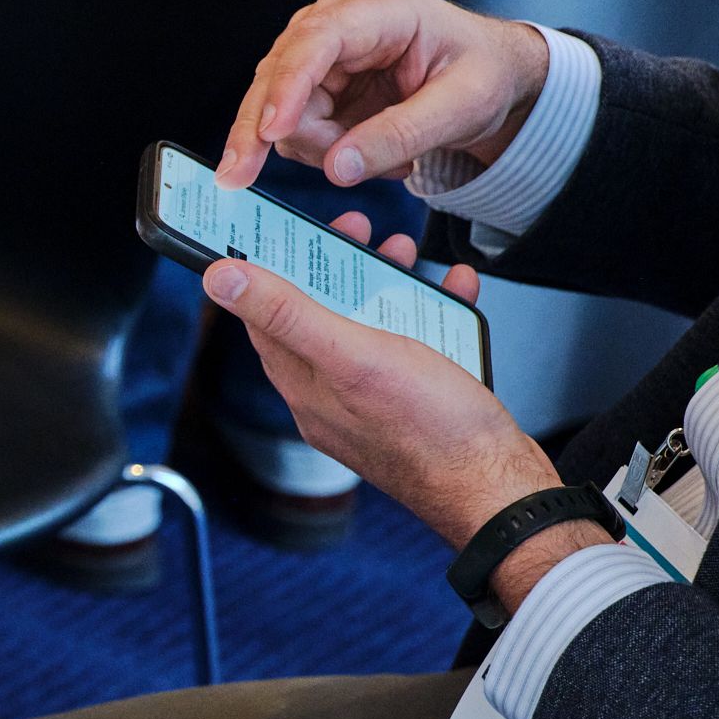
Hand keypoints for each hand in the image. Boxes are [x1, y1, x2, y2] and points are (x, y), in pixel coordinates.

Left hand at [202, 214, 597, 612]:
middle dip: (336, 266)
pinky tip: (455, 288)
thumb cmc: (429, 430)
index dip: (269, 268)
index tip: (284, 228)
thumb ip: (287, 314)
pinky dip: (434, 311)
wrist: (499, 491)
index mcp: (303, 385)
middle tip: (359, 230)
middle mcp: (331, 395)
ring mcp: (375, 401)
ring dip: (386, 283)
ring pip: (370, 326)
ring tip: (406, 251)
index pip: (264, 319)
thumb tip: (219, 279)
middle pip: (320, 316)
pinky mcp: (418, 404)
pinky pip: (418, 345)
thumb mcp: (351, 356)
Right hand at [217, 0, 550, 190]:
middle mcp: (339, 19)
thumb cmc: (484, 75)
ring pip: (278, 109)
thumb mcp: (462, 108)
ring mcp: (320, 49)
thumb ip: (401, 136)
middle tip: (259, 181)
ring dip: (319, 148)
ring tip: (385, 158)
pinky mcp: (313, 79)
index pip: (316, 41)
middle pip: (280, 78)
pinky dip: (322, 150)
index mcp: (382, 10)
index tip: (271, 134)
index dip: (287, 87)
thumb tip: (336, 168)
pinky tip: (365, 150)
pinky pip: (291, 126)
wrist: (491, 76)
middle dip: (284, 136)